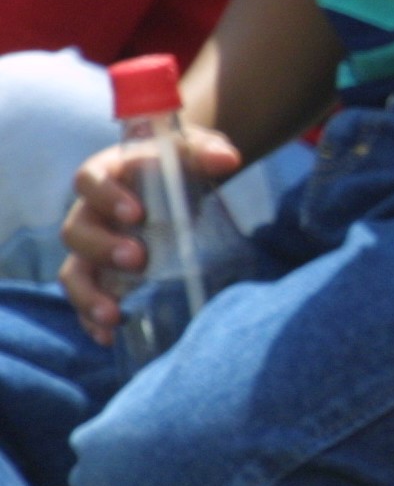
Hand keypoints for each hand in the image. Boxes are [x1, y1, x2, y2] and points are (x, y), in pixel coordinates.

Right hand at [59, 126, 241, 344]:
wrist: (180, 179)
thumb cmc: (180, 163)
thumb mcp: (194, 150)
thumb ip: (208, 151)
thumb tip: (229, 160)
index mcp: (106, 174)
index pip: (89, 181)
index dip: (107, 197)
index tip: (136, 214)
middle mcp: (89, 212)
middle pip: (76, 231)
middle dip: (102, 248)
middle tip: (138, 259)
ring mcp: (91, 247)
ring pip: (73, 272)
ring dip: (89, 295)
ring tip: (114, 314)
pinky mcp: (99, 275)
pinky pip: (85, 299)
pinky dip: (91, 319)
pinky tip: (109, 336)